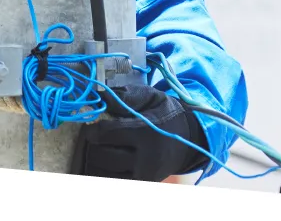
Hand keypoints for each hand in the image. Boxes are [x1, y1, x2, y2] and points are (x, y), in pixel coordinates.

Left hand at [68, 83, 210, 181]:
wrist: (190, 140)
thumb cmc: (165, 115)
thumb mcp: (151, 97)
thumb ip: (127, 96)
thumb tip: (101, 97)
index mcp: (147, 133)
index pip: (107, 133)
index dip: (92, 129)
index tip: (90, 125)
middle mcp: (146, 159)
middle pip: (100, 155)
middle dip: (90, 145)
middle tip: (93, 137)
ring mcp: (143, 176)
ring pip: (101, 173)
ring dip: (92, 160)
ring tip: (97, 148)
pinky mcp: (141, 184)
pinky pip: (109, 182)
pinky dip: (100, 172)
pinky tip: (103, 161)